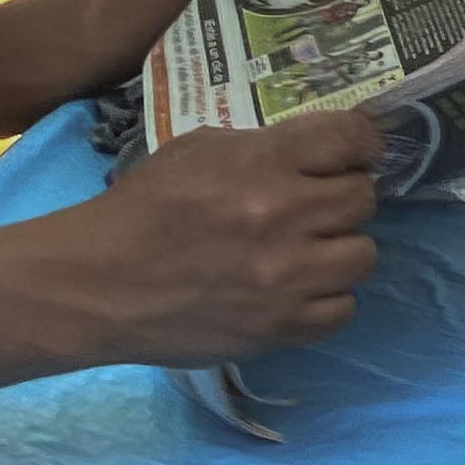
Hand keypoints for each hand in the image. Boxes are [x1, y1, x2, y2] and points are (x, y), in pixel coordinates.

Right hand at [69, 116, 384, 361]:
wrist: (100, 282)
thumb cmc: (144, 207)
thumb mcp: (198, 150)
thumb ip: (261, 148)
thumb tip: (314, 155)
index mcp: (265, 162)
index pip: (353, 137)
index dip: (360, 143)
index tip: (352, 154)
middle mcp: (286, 215)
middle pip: (363, 199)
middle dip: (342, 197)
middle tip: (315, 206)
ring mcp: (287, 277)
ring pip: (363, 255)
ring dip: (339, 250)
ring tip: (307, 252)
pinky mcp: (280, 326)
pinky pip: (342, 310)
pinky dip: (325, 300)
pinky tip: (295, 291)